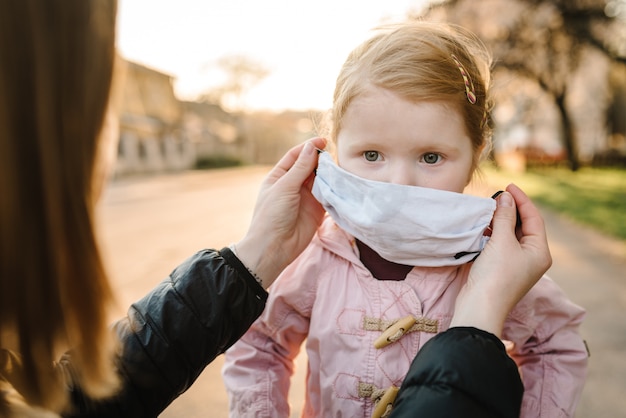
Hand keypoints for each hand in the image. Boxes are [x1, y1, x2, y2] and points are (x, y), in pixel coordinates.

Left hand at [234, 137, 326, 287]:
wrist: (275, 248)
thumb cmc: (272, 215)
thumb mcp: (284, 187)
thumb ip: (300, 168)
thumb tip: (311, 147)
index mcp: (279, 177)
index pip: (295, 156)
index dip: (308, 147)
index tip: (323, 141)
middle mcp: (292, 185)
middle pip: (310, 166)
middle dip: (321, 160)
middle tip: (333, 156)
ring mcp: (305, 197)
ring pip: (320, 180)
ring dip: (329, 174)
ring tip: (339, 168)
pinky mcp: (317, 210)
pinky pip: (328, 195)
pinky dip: (334, 189)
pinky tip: (341, 182)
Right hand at [450, 184, 551, 336]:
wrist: (480, 307)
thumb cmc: (495, 275)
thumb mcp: (501, 242)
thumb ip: (504, 217)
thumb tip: (506, 198)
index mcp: (539, 251)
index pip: (533, 218)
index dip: (521, 200)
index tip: (507, 186)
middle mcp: (532, 258)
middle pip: (524, 226)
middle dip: (510, 210)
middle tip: (495, 196)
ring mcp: (516, 264)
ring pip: (511, 235)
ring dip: (500, 221)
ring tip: (487, 209)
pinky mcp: (501, 269)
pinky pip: (501, 245)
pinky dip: (493, 233)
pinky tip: (482, 228)